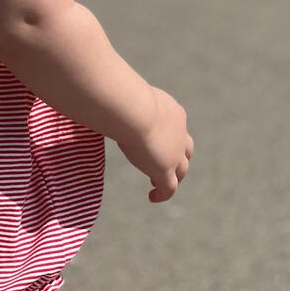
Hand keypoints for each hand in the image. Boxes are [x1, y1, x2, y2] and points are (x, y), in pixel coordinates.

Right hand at [116, 86, 193, 203]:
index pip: (176, 127)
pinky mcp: (165, 170)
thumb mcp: (130, 96)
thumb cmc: (125, 98)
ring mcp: (175, 154)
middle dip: (177, 157)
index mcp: (174, 113)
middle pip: (186, 150)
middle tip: (163, 163)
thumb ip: (122, 99)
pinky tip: (153, 196)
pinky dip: (162, 194)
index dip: (170, 136)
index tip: (156, 141)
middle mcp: (180, 134)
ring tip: (157, 183)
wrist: (135, 111)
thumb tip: (104, 94)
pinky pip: (168, 188)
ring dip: (172, 177)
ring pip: (181, 171)